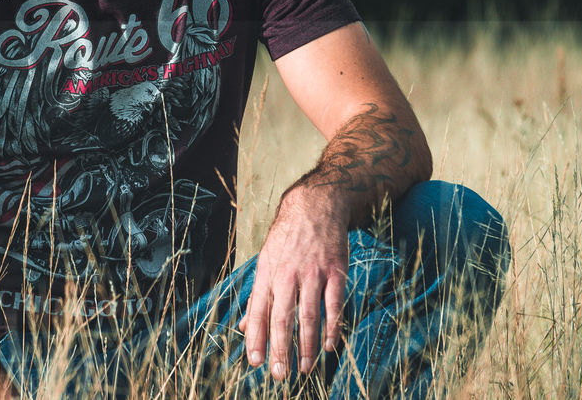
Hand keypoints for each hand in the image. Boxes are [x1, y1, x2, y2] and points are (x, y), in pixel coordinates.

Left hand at [239, 185, 350, 379]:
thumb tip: (245, 327)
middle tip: (279, 374)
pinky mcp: (335, 271)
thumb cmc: (286, 238)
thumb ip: (257, 297)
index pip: (259, 312)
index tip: (255, 363)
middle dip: (280, 349)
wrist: (314, 206)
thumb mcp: (265, 261)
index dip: (256, 339)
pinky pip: (334, 304)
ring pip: (308, 315)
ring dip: (307, 346)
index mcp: (267, 273)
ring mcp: (313, 273)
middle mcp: (288, 274)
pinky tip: (330, 345)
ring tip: (305, 368)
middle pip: (282, 318)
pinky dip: (332, 327)